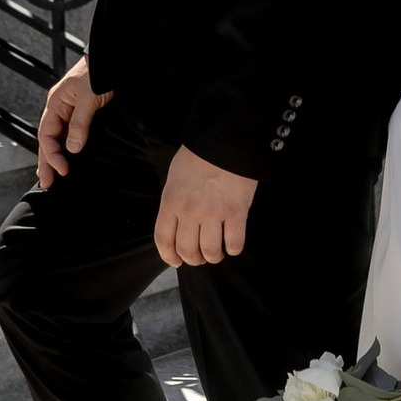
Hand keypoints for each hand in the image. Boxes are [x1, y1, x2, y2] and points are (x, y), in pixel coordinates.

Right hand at [35, 57, 105, 187]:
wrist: (112, 58)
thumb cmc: (98, 71)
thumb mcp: (89, 97)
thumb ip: (80, 123)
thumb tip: (72, 148)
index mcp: (56, 103)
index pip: (47, 134)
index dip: (52, 154)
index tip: (62, 170)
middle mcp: (60, 108)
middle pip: (48, 139)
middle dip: (47, 161)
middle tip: (46, 184)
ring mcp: (70, 110)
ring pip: (58, 137)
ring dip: (55, 156)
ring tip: (52, 176)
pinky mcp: (82, 112)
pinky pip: (70, 133)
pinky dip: (67, 147)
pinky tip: (68, 157)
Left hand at [155, 146, 257, 269]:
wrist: (226, 139)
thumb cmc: (200, 156)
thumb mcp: (175, 178)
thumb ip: (174, 202)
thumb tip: (177, 226)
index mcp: (171, 201)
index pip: (163, 240)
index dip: (169, 256)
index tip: (176, 261)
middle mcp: (190, 211)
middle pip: (187, 250)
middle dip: (194, 260)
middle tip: (200, 257)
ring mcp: (214, 212)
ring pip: (210, 251)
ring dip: (213, 257)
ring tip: (217, 252)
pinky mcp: (237, 211)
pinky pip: (234, 243)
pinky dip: (233, 249)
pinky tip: (232, 244)